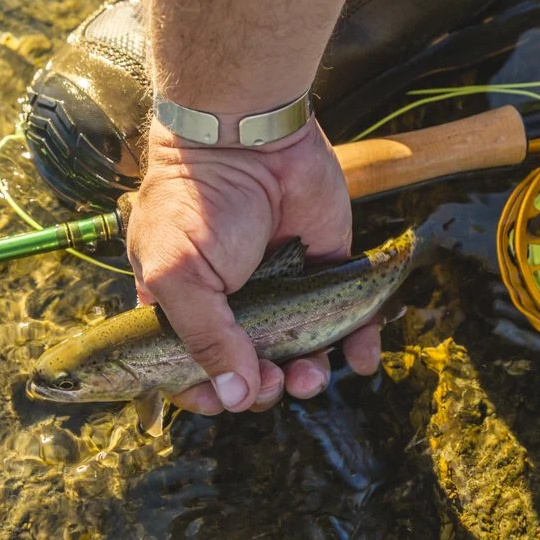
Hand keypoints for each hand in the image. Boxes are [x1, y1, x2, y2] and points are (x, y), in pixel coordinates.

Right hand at [126, 119, 381, 414]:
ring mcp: (282, 290)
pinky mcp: (326, 272)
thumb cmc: (199, 204)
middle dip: (264, 387)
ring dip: (308, 376)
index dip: (207, 392)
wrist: (252, 138)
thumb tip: (234, 396)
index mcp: (185, 305)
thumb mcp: (179, 273)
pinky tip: (360, 360)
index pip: (191, 367)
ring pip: (300, 352)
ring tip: (310, 375)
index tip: (223, 401)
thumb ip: (205, 337)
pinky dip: (357, 345)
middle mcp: (234, 303)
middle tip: (273, 381)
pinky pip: (346, 321)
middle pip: (251, 368)